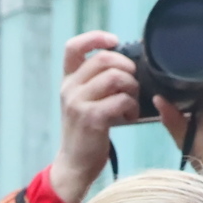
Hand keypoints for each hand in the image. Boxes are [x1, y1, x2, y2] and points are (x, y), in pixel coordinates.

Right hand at [52, 31, 142, 202]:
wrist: (75, 164)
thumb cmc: (87, 132)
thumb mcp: (84, 101)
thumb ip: (97, 81)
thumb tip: (128, 63)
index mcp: (68, 80)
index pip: (73, 47)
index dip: (95, 38)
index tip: (114, 42)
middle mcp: (69, 89)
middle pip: (103, 59)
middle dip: (126, 67)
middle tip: (133, 83)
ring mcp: (78, 103)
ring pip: (114, 78)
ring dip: (132, 88)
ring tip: (132, 102)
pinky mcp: (91, 119)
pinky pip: (120, 100)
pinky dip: (131, 107)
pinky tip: (130, 117)